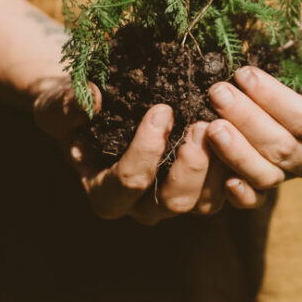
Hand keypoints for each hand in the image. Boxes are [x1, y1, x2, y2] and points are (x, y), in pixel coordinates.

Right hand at [31, 78, 249, 224]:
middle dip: (190, 166)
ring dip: (219, 167)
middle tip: (202, 125)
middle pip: (173, 203)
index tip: (161, 110)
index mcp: (105, 192)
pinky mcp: (202, 185)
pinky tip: (243, 135)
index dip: (145, 152)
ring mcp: (175, 196)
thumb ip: (66, 106)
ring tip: (224, 125)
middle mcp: (143, 204)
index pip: (127, 185)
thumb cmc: (73, 110)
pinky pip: (228, 191)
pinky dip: (239, 170)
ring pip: (206, 202)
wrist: (98, 106)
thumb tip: (93, 97)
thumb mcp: (58, 105)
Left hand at [205, 17, 301, 188]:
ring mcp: (295, 174)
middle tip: (217, 93)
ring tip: (210, 125)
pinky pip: (255, 195)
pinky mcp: (270, 178)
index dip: (275, 101)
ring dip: (235, 152)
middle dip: (246, 121)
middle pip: (283, 149)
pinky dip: (238, 192)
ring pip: (266, 174)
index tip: (245, 74)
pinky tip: (221, 178)